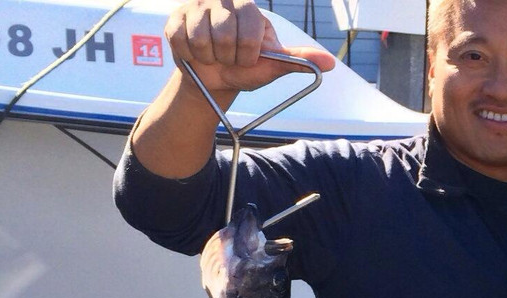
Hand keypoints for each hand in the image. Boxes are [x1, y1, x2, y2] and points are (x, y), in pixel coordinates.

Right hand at [165, 0, 334, 94]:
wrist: (215, 80)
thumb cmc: (246, 67)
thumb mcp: (274, 65)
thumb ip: (299, 61)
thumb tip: (330, 63)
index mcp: (249, 9)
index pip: (249, 33)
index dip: (247, 54)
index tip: (247, 57)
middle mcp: (223, 0)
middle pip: (223, 36)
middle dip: (228, 58)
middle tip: (229, 58)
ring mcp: (197, 6)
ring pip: (201, 39)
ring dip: (209, 58)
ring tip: (214, 56)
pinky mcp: (176, 18)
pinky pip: (181, 41)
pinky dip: (191, 56)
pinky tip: (197, 54)